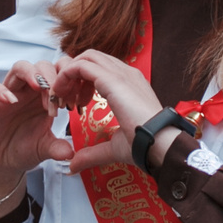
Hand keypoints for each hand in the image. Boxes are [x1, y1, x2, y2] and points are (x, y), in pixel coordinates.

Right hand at [0, 58, 69, 197]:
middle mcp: (27, 91)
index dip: (69, 81)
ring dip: (32, 74)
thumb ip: (57, 148)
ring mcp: (7, 94)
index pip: (59, 73)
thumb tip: (71, 153)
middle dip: (53, 78)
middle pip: (42, 66)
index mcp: (45, 97)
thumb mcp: (43, 149)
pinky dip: (1, 90)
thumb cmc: (23, 150)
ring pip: (19, 68)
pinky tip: (11, 102)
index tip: (74, 102)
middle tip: (59, 100)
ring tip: (40, 88)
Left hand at [50, 51, 163, 169]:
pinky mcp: (112, 79)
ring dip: (68, 74)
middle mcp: (126, 74)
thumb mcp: (114, 148)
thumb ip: (92, 153)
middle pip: (92, 58)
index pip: (101, 69)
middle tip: (66, 98)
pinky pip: (80, 66)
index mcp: (130, 85)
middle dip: (73, 74)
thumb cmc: (146, 146)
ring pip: (85, 58)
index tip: (75, 104)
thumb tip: (74, 165)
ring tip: (62, 96)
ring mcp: (120, 73)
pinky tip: (61, 94)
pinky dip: (66, 76)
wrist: (161, 144)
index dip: (83, 82)